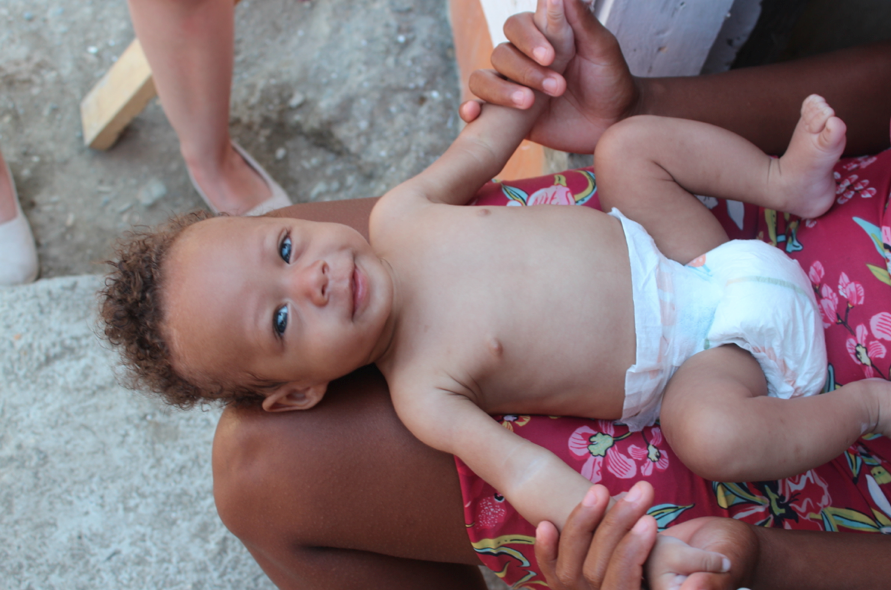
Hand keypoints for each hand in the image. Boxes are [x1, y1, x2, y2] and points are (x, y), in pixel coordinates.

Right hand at [459, 0, 638, 153]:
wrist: (612, 124)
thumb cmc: (610, 81)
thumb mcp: (602, 48)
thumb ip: (580, 20)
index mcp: (542, 38)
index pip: (517, 25)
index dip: (528, 38)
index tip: (551, 56)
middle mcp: (522, 60)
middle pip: (501, 53)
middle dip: (525, 70)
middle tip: (557, 86)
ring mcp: (512, 88)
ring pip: (484, 79)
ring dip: (502, 90)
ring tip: (529, 104)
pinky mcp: (506, 118)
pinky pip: (479, 110)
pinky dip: (470, 108)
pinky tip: (472, 113)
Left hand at [535, 482, 742, 589]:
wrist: (679, 569)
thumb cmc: (704, 565)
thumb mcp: (712, 569)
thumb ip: (707, 573)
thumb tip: (712, 573)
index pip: (624, 583)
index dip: (632, 553)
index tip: (650, 522)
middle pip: (600, 570)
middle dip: (618, 526)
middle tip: (641, 489)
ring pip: (573, 565)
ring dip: (585, 523)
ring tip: (601, 489)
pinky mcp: (566, 579)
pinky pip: (551, 569)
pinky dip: (545, 549)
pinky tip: (545, 524)